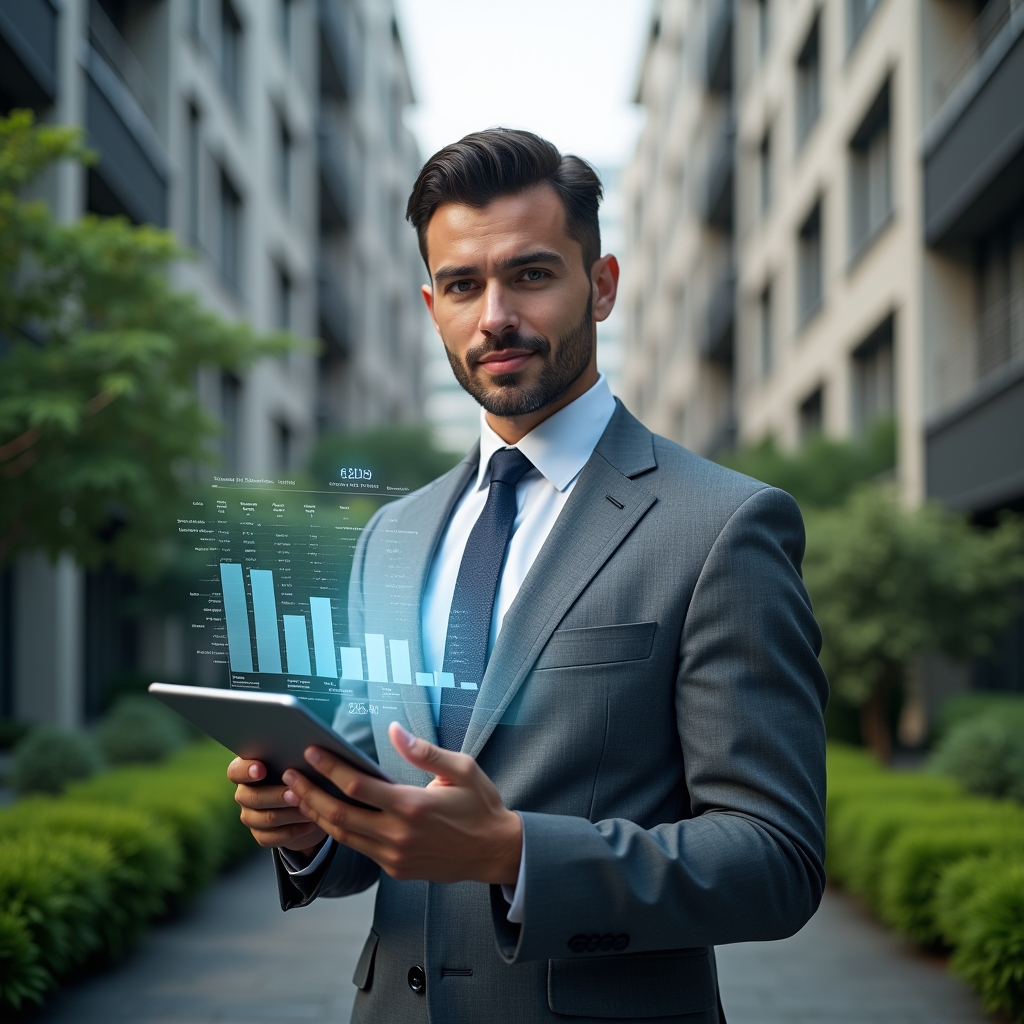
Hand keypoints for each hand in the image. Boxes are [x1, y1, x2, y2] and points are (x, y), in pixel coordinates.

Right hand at [228, 757, 327, 854]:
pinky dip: (293, 831)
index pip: (235, 771)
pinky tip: (309, 825)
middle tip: (296, 794)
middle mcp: (245, 794)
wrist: (310, 803)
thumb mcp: (299, 765)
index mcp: (248, 771)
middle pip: (251, 797)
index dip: (246, 770)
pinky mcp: (260, 835)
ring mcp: (250, 816)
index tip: (262, 769)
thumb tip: (306, 755)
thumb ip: (294, 760)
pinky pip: (271, 837)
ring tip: (309, 811)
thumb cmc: (303, 774)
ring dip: (289, 815)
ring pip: (264, 819)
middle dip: (276, 796)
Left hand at [280, 721, 522, 883]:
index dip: (330, 768)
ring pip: (343, 836)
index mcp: (412, 806)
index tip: (311, 751)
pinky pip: (360, 848)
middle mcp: (399, 835)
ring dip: (317, 814)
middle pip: (339, 814)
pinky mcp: (396, 869)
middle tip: (288, 774)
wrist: (496, 852)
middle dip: (308, 793)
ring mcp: (395, 856)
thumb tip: (394, 730)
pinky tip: (328, 813)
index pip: (357, 786)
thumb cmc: (480, 805)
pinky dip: (339, 830)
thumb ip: (424, 751)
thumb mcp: (461, 769)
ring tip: (298, 794)